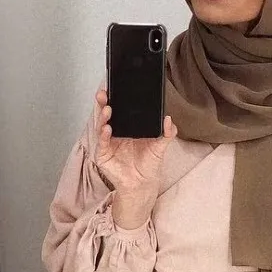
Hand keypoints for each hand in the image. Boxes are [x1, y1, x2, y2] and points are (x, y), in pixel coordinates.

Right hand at [94, 87, 177, 209]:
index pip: (119, 108)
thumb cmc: (149, 164)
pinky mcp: (103, 155)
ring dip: (103, 117)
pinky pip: (102, 143)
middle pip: (107, 113)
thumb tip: (169, 119)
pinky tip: (107, 129)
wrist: (143, 184)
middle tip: (105, 93)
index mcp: (127, 126)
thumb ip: (167, 133)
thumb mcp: (160, 146)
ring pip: (102, 125)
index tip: (114, 86)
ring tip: (108, 109)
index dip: (116, 97)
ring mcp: (107, 143)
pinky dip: (104, 135)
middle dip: (104, 102)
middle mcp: (115, 132)